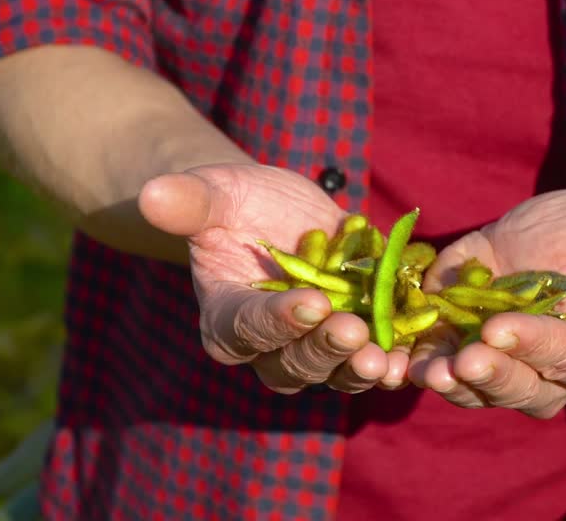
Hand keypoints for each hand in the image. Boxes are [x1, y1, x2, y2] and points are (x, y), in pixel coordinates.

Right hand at [139, 164, 407, 393]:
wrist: (273, 209)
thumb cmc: (232, 202)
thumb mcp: (211, 193)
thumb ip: (186, 202)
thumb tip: (151, 194)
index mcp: (226, 319)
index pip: (248, 328)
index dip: (278, 321)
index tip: (310, 304)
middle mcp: (269, 348)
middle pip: (294, 363)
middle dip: (325, 350)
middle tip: (353, 332)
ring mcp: (315, 346)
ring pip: (336, 372)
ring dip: (361, 368)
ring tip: (386, 358)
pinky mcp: (356, 334)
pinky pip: (374, 358)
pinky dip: (395, 359)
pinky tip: (414, 354)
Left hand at [407, 190, 565, 417]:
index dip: (535, 345)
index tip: (501, 328)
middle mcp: (552, 375)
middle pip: (520, 389)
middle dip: (488, 374)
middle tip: (461, 358)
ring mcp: (505, 365)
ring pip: (475, 388)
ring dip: (447, 380)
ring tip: (421, 366)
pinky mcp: (464, 343)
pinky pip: (439, 363)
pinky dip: (415, 359)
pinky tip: (393, 351)